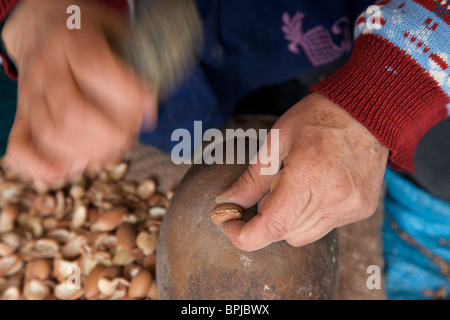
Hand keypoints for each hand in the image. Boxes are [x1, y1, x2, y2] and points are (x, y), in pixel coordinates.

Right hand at [2, 0, 156, 183]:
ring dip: (89, 153)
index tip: (150, 110)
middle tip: (129, 136)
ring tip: (111, 149)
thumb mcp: (117, 30)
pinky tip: (75, 169)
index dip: (128, 96)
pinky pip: (20, 148)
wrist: (44, 25)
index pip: (95, 68)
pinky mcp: (22, 114)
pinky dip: (45, 168)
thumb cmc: (91, 33)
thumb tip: (147, 114)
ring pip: (51, 135)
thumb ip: (135, 63)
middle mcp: (44, 65)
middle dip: (111, 136)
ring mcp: (28, 92)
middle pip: (73, 113)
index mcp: (69, 38)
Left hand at [215, 93, 388, 250]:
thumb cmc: (318, 118)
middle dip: (265, 219)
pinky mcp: (361, 209)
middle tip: (267, 191)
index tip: (229, 225)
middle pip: (284, 234)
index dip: (244, 235)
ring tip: (294, 187)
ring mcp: (350, 206)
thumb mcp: (277, 140)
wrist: (367, 112)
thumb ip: (253, 178)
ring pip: (303, 236)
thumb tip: (227, 200)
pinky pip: (325, 227)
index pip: (272, 227)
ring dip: (288, 220)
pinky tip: (316, 189)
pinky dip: (311, 216)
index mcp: (307, 176)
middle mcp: (332, 197)